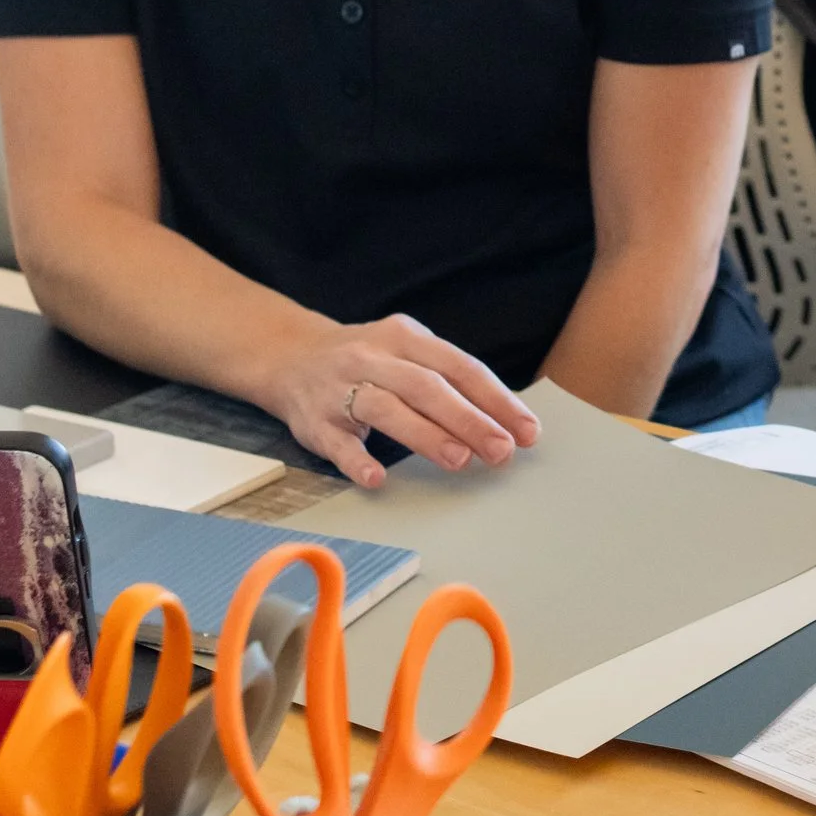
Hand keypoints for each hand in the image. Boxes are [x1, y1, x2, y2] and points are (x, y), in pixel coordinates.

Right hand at [256, 314, 541, 488]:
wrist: (289, 357)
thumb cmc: (367, 361)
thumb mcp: (406, 352)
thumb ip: (449, 380)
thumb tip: (506, 421)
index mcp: (406, 337)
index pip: (460, 368)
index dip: (496, 400)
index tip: (526, 431)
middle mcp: (374, 357)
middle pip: (427, 387)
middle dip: (469, 420)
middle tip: (502, 450)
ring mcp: (340, 388)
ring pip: (387, 409)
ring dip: (426, 435)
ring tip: (460, 460)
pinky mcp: (313, 420)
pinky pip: (337, 442)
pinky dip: (358, 461)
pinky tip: (379, 478)